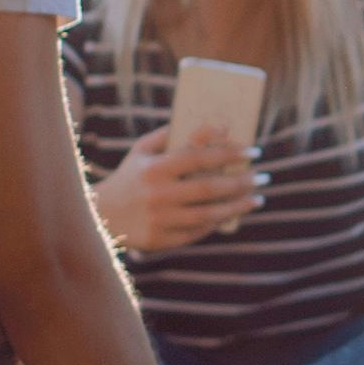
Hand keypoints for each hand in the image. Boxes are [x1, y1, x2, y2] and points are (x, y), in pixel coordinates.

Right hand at [89, 125, 259, 252]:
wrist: (100, 216)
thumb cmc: (130, 177)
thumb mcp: (143, 151)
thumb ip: (174, 135)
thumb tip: (215, 124)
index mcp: (153, 168)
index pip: (198, 157)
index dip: (229, 153)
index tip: (253, 151)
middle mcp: (157, 195)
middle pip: (209, 188)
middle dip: (240, 182)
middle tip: (262, 176)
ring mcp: (160, 220)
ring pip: (208, 214)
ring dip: (238, 206)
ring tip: (258, 198)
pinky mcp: (162, 240)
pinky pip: (198, 232)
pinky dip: (218, 222)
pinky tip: (233, 213)